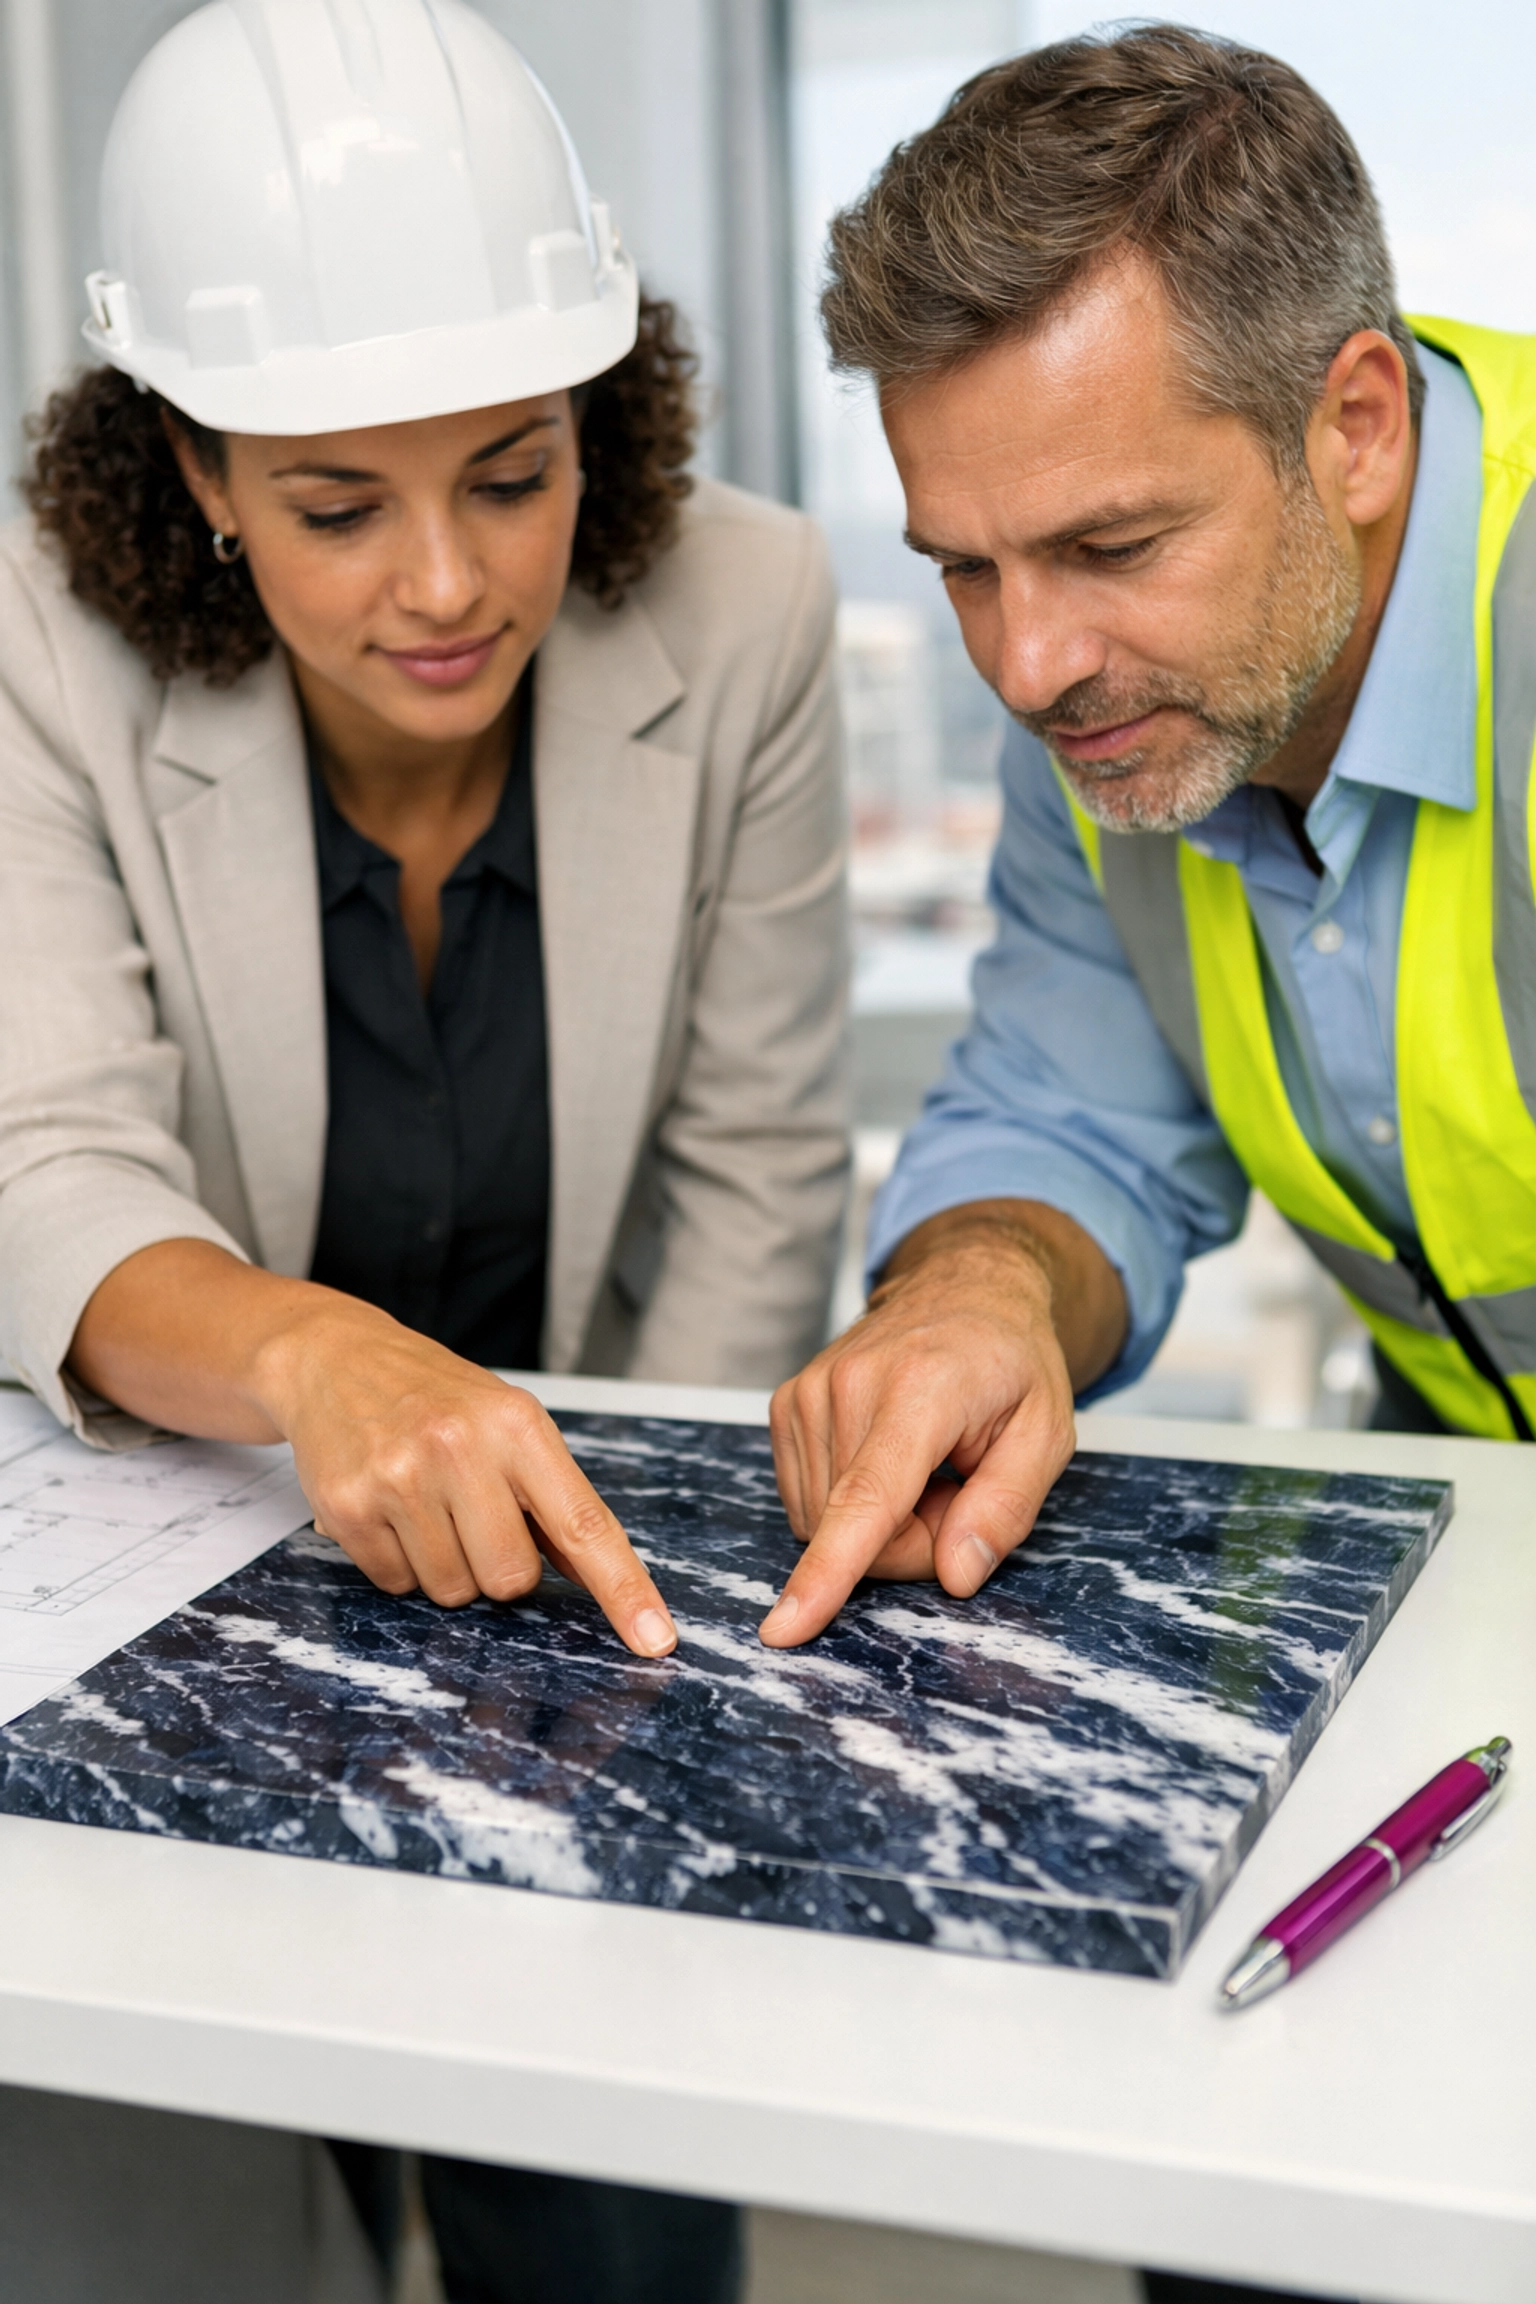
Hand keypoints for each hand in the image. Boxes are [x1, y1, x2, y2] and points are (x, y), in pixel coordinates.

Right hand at [70, 1242, 676, 1657]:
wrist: (337, 1356)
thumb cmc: (439, 1397)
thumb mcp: (510, 1422)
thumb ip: (553, 1498)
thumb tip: (595, 1579)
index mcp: (517, 1425)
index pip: (583, 1525)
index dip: (624, 1590)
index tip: (655, 1640)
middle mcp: (459, 1448)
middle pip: (510, 1579)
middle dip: (498, 1567)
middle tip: (473, 1515)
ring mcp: (400, 1478)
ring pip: (452, 1590)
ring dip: (445, 1564)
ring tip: (425, 1503)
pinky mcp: (348, 1506)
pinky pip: (395, 1584)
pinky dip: (398, 1561)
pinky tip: (388, 1508)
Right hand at [762, 1201, 1125, 1646]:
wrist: (964, 1289)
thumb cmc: (1011, 1364)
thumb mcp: (1047, 1434)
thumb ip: (1005, 1508)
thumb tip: (954, 1576)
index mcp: (921, 1389)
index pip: (867, 1497)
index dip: (829, 1571)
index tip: (785, 1627)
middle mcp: (849, 1384)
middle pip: (859, 1532)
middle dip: (914, 1540)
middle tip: (958, 1491)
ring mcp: (807, 1392)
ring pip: (824, 1524)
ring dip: (881, 1524)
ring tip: (926, 1469)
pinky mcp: (786, 1404)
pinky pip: (807, 1502)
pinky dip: (851, 1504)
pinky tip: (888, 1463)